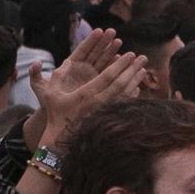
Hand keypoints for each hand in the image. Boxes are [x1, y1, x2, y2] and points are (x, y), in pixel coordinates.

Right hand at [29, 45, 143, 143]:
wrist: (60, 139)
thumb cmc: (55, 114)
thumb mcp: (50, 94)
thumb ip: (58, 76)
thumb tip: (67, 62)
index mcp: (86, 94)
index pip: (108, 76)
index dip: (120, 64)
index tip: (130, 54)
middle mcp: (98, 103)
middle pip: (120, 83)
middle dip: (132, 69)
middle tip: (142, 58)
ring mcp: (104, 112)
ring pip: (124, 94)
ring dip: (135, 81)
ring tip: (143, 70)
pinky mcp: (107, 119)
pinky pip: (123, 105)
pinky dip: (132, 95)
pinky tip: (138, 87)